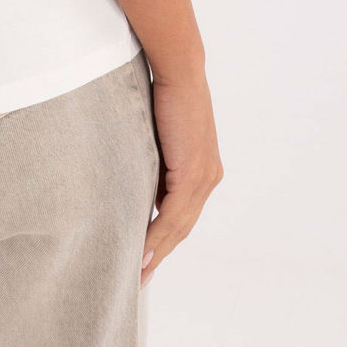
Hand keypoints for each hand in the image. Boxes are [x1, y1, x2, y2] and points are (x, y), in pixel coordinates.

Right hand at [140, 69, 223, 286]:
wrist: (179, 68)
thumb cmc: (164, 91)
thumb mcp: (160, 133)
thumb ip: (156, 157)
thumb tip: (137, 174)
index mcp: (203, 169)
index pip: (183, 213)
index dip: (166, 238)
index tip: (148, 258)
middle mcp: (209, 177)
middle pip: (183, 226)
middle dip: (161, 254)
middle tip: (142, 277)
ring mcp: (204, 176)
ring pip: (179, 225)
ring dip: (157, 251)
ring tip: (139, 272)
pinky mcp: (193, 172)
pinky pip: (174, 213)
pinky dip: (157, 235)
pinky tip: (143, 250)